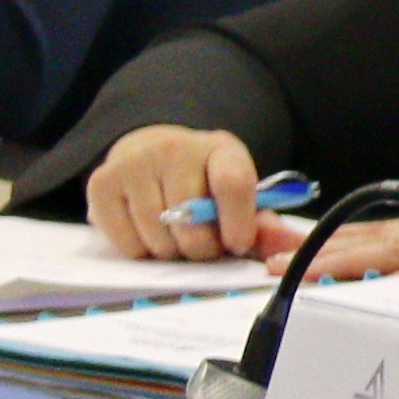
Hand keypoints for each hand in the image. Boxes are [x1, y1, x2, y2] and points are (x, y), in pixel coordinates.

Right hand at [86, 125, 291, 262]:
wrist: (150, 153)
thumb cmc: (202, 183)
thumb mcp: (237, 195)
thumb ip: (265, 225)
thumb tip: (295, 249)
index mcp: (220, 147)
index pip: (233, 184)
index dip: (237, 223)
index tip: (236, 244)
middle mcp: (176, 147)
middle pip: (192, 219)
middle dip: (202, 247)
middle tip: (203, 245)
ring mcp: (135, 161)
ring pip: (158, 236)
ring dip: (171, 251)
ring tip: (176, 238)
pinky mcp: (102, 181)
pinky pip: (126, 242)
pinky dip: (141, 251)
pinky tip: (149, 234)